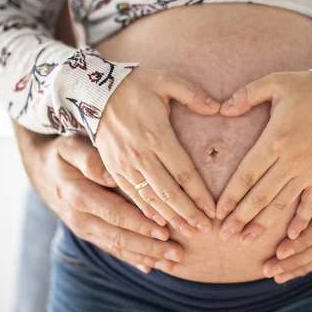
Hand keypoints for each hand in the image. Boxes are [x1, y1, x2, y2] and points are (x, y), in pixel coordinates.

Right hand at [15, 126, 184, 273]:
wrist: (42, 169)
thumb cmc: (64, 153)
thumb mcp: (71, 147)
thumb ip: (90, 159)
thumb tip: (112, 175)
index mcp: (77, 195)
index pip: (114, 213)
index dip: (139, 223)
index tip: (165, 229)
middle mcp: (80, 218)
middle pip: (118, 237)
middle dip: (150, 247)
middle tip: (178, 253)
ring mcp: (84, 229)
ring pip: (117, 247)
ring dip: (146, 256)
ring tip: (173, 261)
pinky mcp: (89, 234)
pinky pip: (111, 249)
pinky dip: (132, 258)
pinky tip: (150, 267)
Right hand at [96, 67, 219, 236]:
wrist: (92, 91)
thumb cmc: (134, 85)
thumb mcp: (166, 80)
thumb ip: (193, 93)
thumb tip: (218, 107)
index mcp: (156, 135)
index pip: (183, 172)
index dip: (200, 194)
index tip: (213, 210)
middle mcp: (140, 154)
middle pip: (168, 191)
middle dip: (188, 213)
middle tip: (206, 229)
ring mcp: (124, 164)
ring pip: (150, 198)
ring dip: (170, 217)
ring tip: (188, 232)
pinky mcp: (112, 168)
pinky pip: (131, 195)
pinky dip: (146, 212)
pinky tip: (160, 224)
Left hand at [215, 71, 311, 244]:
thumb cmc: (306, 88)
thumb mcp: (275, 82)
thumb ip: (246, 95)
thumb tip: (221, 109)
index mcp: (275, 139)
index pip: (247, 174)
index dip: (231, 196)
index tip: (218, 213)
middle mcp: (291, 160)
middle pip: (261, 195)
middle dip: (241, 217)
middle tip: (225, 235)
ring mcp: (309, 170)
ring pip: (282, 203)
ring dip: (263, 223)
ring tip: (246, 240)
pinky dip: (302, 220)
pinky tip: (290, 237)